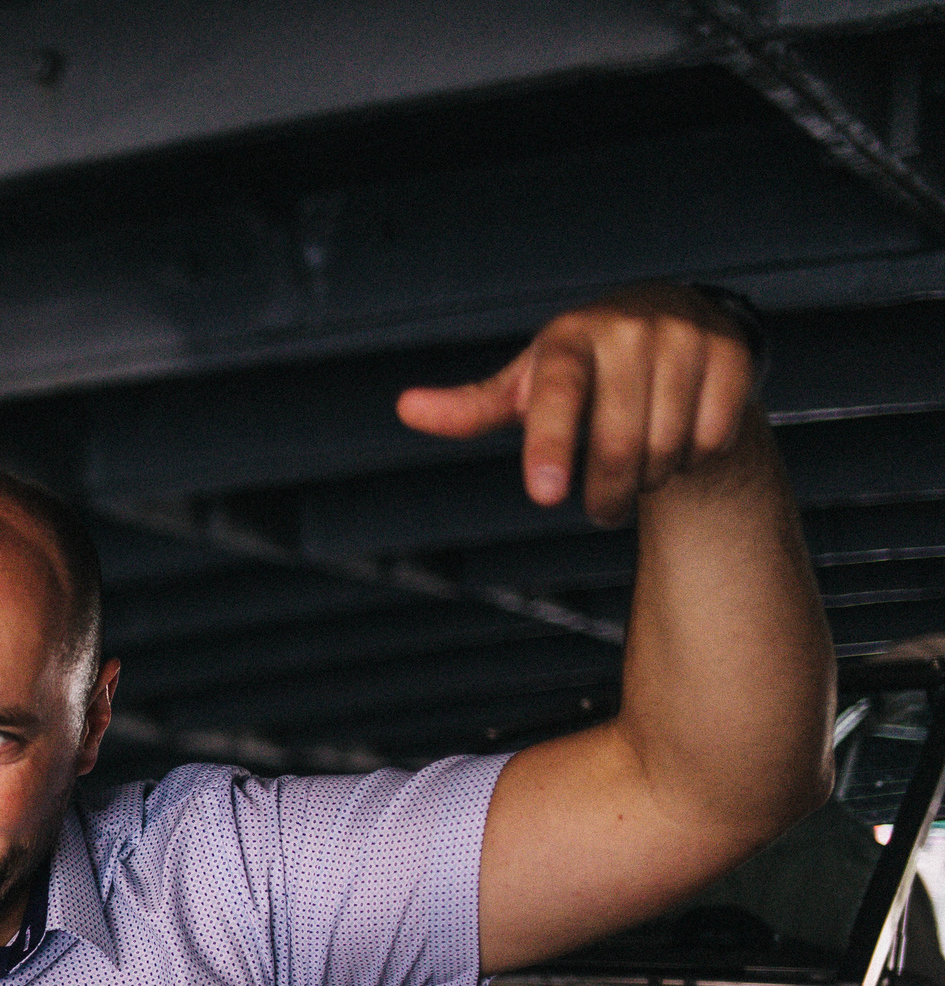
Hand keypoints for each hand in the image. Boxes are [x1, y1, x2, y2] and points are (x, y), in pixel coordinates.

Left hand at [395, 283, 756, 527]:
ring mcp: (683, 337)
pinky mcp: (732, 353)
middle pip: (616, 441)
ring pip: (667, 445)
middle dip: (607, 493)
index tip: (546, 496)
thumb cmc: (578, 368)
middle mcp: (626, 329)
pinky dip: (695, 458)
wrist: (668, 325)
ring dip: (652, 478)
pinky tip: (681, 442)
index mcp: (565, 339)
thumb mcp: (524, 385)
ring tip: (641, 468)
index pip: (554, 397)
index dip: (549, 447)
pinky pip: (713, 436)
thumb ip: (471, 407)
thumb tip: (405, 408)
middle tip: (600, 509)